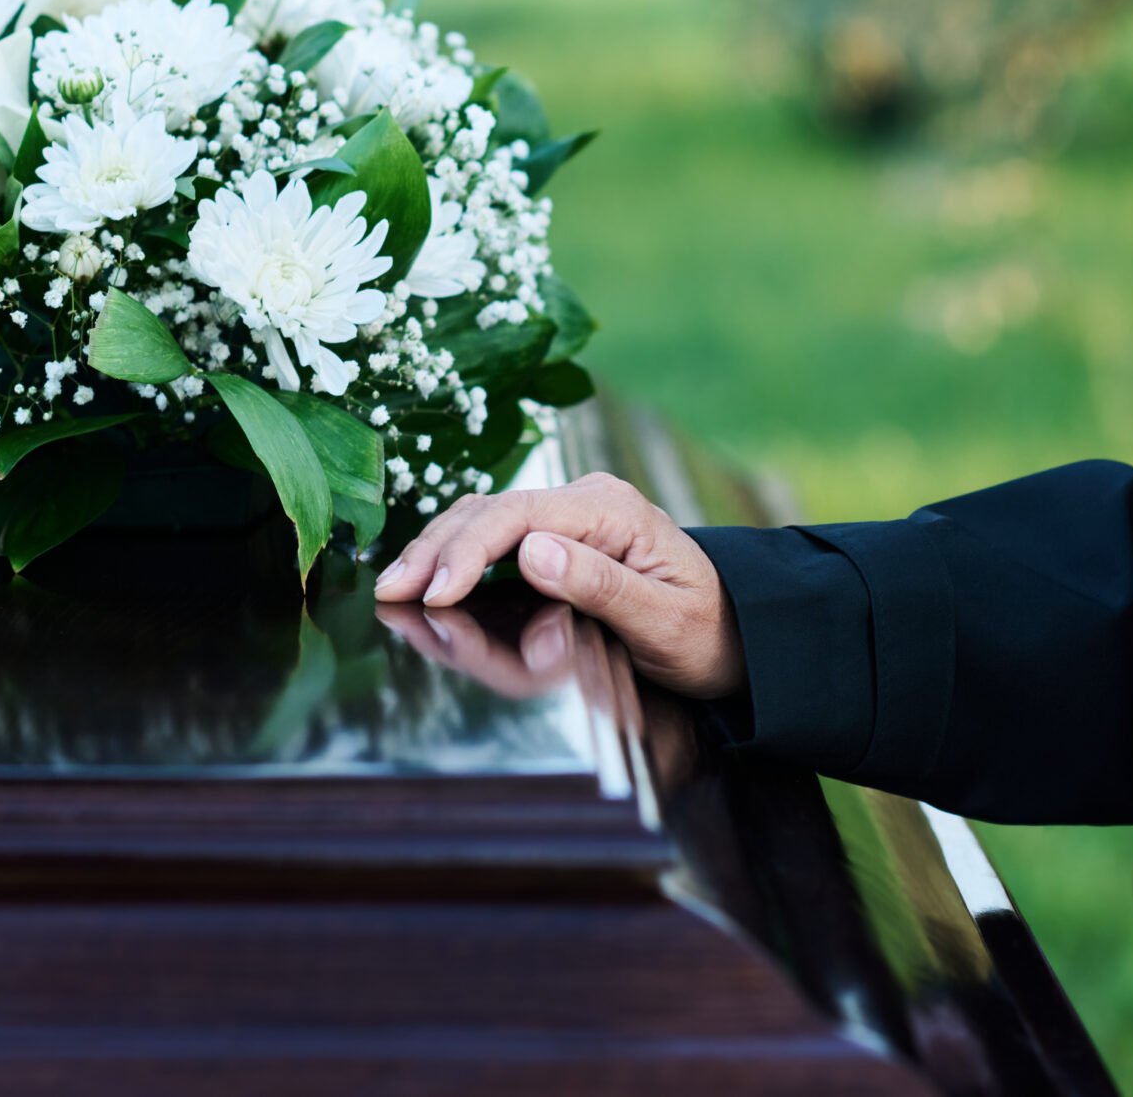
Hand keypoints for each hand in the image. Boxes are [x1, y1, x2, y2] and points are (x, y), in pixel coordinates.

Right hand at [373, 472, 745, 699]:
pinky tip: (427, 579)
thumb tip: (532, 552)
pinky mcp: (560, 538)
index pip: (519, 515)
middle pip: (490, 511)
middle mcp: (585, 500)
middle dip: (437, 551)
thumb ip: (599, 585)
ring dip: (438, 552)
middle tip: (391, 593)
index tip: (435, 594)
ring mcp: (570, 516)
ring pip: (484, 519)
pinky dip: (456, 557)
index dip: (469, 551)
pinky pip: (496, 538)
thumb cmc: (708, 632)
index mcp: (610, 509)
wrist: (741, 631)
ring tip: (395, 588)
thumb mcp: (663, 620)